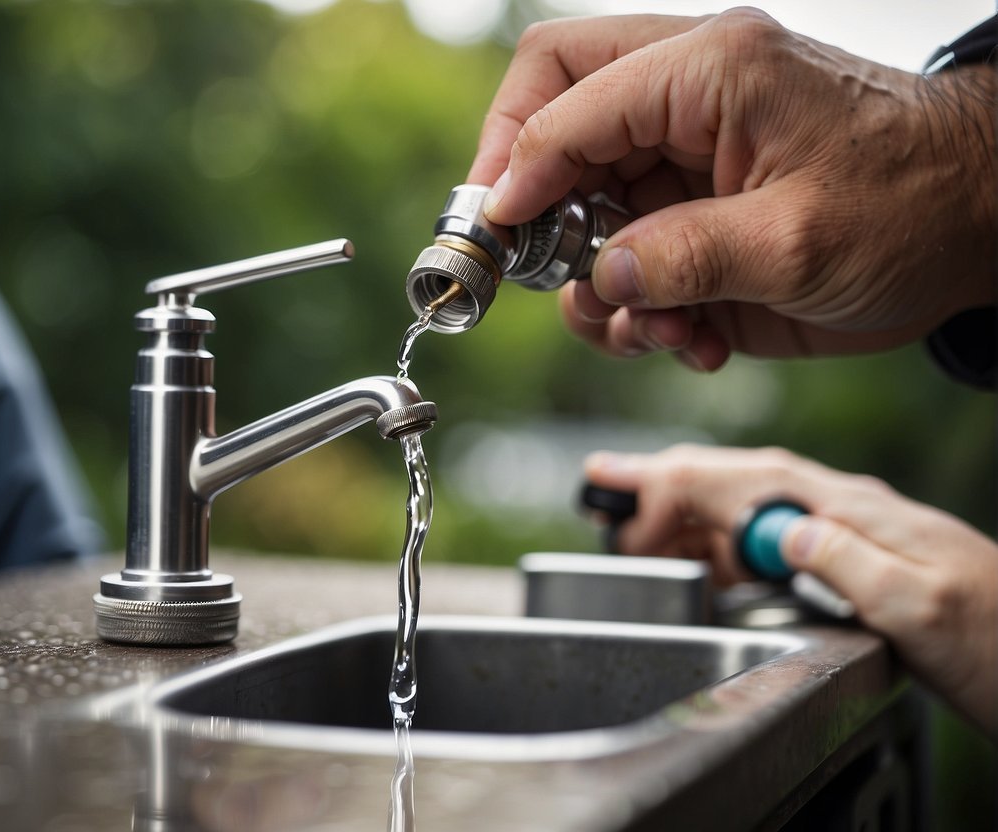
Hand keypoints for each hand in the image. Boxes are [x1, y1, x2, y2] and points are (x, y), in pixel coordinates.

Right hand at [469, 10, 995, 370]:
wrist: (981, 228)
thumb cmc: (917, 206)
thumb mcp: (797, 239)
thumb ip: (682, 256)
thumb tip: (598, 279)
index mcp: (708, 72)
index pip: (565, 93)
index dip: (515, 164)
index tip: (496, 233)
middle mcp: (684, 108)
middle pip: (552, 124)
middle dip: (530, 205)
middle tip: (527, 267)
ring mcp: (684, 167)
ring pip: (579, 210)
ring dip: (594, 286)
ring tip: (652, 329)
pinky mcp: (693, 222)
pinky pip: (623, 264)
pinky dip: (637, 314)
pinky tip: (691, 339)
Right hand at [585, 443, 997, 734]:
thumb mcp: (926, 607)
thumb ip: (850, 561)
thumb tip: (780, 532)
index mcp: (856, 514)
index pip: (746, 478)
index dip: (676, 490)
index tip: (628, 519)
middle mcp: (847, 513)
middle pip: (736, 479)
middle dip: (663, 477)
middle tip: (601, 479)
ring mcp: (849, 535)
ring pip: (746, 504)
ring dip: (684, 508)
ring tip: (632, 515)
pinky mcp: (852, 562)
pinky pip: (769, 538)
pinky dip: (721, 541)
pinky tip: (703, 557)